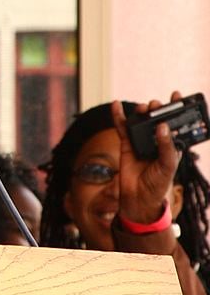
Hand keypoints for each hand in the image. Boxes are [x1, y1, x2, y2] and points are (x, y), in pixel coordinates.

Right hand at [112, 91, 182, 223]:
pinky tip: (116, 105)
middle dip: (158, 109)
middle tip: (157, 105)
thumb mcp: (167, 166)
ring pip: (140, 121)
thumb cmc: (158, 184)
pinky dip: (118, 115)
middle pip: (156, 119)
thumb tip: (162, 126)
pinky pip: (122, 127)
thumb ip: (165, 146)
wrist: (138, 198)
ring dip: (141, 111)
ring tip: (143, 108)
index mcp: (171, 146)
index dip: (177, 109)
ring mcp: (141, 142)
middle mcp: (156, 141)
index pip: (176, 124)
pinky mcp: (126, 144)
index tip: (177, 95)